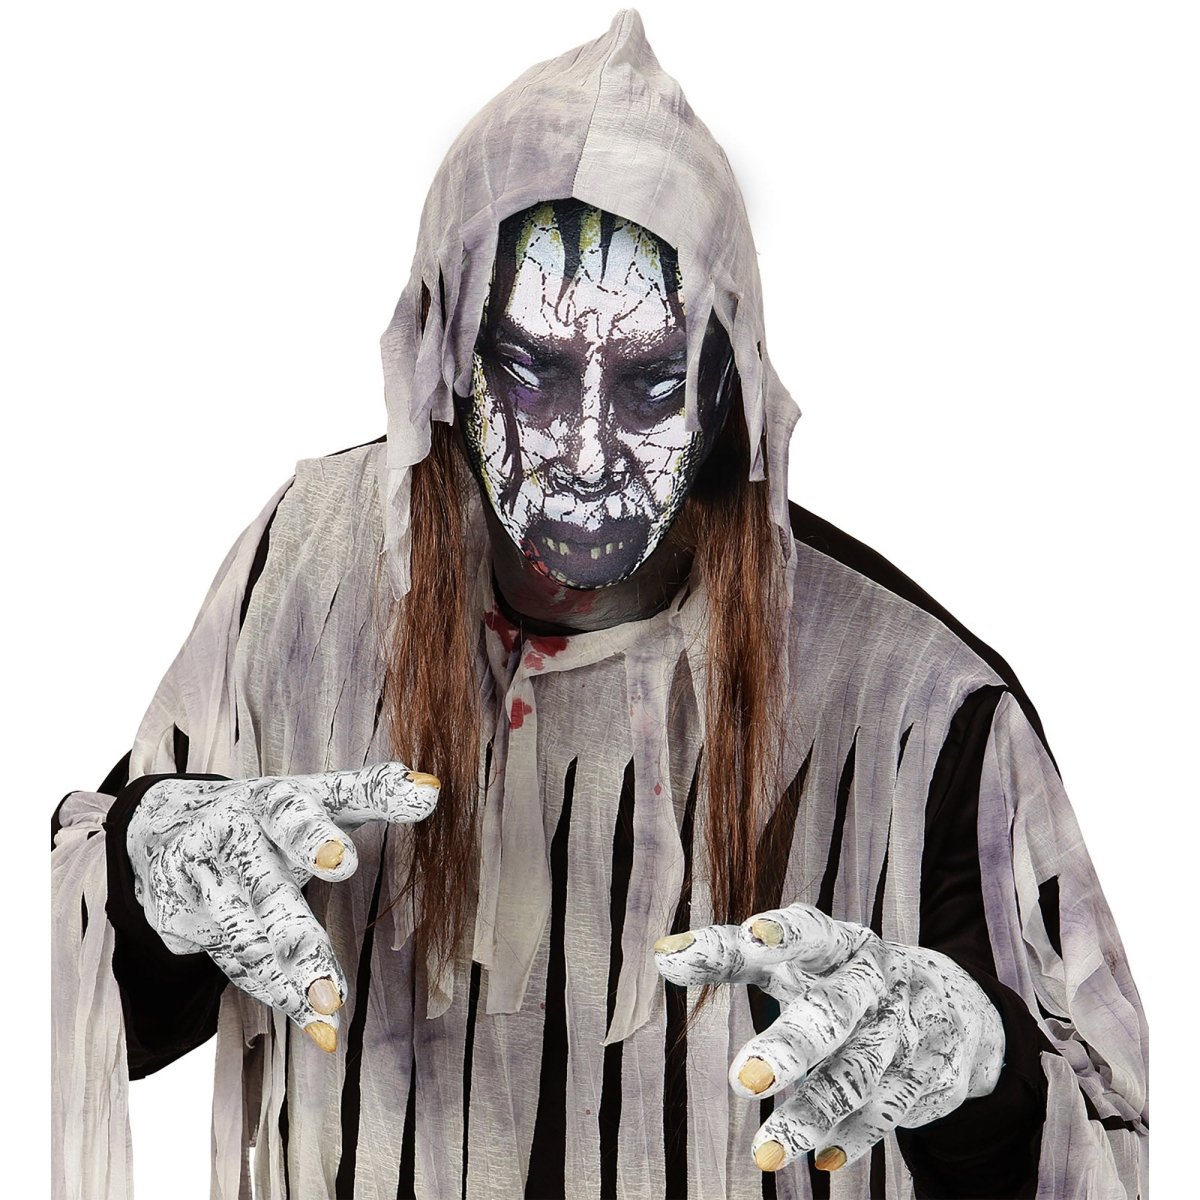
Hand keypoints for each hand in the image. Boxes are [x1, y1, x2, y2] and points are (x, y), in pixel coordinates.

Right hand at [126, 762, 439, 1052]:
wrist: (164, 829)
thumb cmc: (269, 815)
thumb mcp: (315, 794)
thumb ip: (371, 792)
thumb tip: (434, 787)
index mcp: (271, 801)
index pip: (294, 813)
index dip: (316, 836)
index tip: (343, 862)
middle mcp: (232, 840)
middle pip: (264, 888)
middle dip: (295, 931)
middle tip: (331, 960)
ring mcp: (203, 883)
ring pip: (248, 935)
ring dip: (289, 973)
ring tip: (333, 1005)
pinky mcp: (187, 922)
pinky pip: (237, 963)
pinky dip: (277, 994)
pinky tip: (317, 1023)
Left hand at [653, 902, 1003, 1174]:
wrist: (954, 1005)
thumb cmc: (841, 975)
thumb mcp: (797, 958)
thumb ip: (733, 956)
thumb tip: (661, 955)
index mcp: (840, 940)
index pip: (808, 931)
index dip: (781, 934)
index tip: (751, 939)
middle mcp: (876, 979)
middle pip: (834, 1011)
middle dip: (792, 1047)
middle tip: (742, 1081)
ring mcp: (907, 1028)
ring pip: (859, 1071)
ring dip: (813, 1113)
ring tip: (765, 1153)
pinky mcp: (928, 1073)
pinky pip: (891, 1108)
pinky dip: (857, 1135)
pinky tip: (823, 1159)